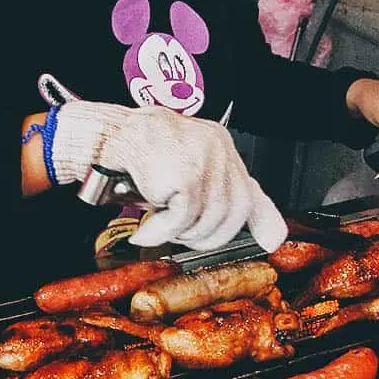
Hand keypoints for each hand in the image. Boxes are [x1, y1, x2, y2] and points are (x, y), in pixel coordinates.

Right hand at [50, 102, 288, 252]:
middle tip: (181, 236)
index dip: (263, 220)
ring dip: (179, 234)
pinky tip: (147, 228)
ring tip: (158, 226)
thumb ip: (213, 197)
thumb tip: (261, 234)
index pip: (251, 190)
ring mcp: (205, 160)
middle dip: (207, 236)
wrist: (108, 137)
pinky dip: (161, 231)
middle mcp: (219, 150)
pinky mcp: (186, 175)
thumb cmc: (139, 156)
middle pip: (233, 213)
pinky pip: (183, 219)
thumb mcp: (183, 173)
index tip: (270, 242)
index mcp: (220, 146)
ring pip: (208, 220)